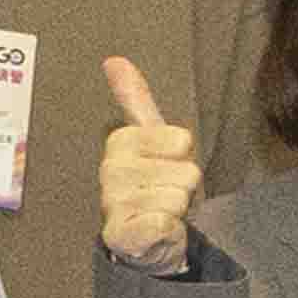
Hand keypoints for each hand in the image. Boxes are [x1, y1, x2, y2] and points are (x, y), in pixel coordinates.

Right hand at [94, 52, 206, 269]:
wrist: (145, 236)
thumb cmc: (152, 184)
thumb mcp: (149, 137)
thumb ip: (135, 99)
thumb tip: (114, 60)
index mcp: (120, 141)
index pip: (183, 142)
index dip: (183, 158)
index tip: (166, 167)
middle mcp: (111, 170)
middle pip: (186, 172)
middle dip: (182, 187)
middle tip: (164, 194)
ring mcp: (114, 204)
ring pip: (179, 199)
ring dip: (177, 210)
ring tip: (160, 212)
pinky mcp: (120, 235)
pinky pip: (165, 223)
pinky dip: (169, 231)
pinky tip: (155, 230)